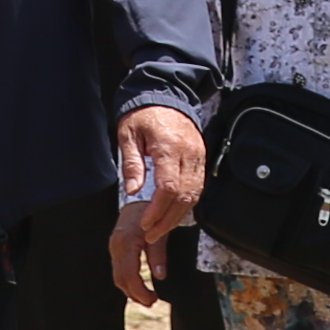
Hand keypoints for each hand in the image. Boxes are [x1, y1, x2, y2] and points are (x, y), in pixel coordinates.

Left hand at [109, 104, 211, 306]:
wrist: (166, 95)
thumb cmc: (144, 115)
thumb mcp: (128, 135)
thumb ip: (132, 164)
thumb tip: (133, 192)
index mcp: (169, 148)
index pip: (169, 188)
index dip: (158, 210)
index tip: (145, 223)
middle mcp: (189, 154)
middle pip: (185, 196)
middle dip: (168, 220)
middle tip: (151, 235)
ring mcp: (198, 157)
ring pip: (195, 195)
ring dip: (178, 216)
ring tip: (161, 229)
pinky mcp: (201, 158)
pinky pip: (198, 187)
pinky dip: (187, 204)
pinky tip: (174, 214)